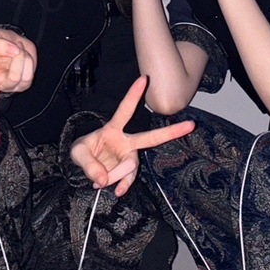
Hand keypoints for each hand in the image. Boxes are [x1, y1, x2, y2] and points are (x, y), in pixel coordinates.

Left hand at [69, 76, 195, 196]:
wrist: (83, 167)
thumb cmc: (83, 152)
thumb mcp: (78, 153)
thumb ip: (88, 164)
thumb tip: (102, 180)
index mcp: (113, 129)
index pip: (125, 110)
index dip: (134, 95)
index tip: (144, 78)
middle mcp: (125, 142)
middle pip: (150, 137)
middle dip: (171, 131)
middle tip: (191, 124)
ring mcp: (127, 157)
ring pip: (131, 165)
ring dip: (115, 174)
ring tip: (99, 180)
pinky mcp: (125, 171)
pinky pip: (129, 179)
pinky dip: (123, 185)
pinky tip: (118, 191)